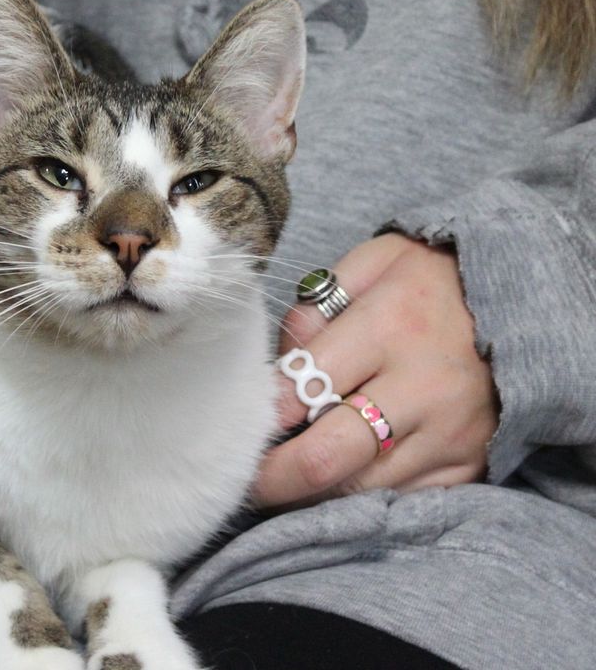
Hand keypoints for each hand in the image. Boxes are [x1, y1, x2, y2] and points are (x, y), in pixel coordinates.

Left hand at [253, 233, 497, 507]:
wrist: (523, 302)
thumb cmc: (426, 280)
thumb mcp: (370, 264)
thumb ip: (316, 306)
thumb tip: (280, 356)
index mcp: (388, 327)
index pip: (304, 386)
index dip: (262, 412)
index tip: (238, 422)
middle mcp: (420, 388)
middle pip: (328, 456)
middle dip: (274, 478)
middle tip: (243, 480)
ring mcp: (448, 434)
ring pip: (360, 487)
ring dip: (312, 492)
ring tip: (281, 482)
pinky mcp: (467, 464)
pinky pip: (400, 498)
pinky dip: (361, 495)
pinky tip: (336, 482)